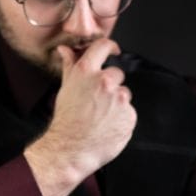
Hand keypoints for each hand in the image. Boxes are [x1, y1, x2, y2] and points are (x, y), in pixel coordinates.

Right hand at [24, 39, 136, 195]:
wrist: (71, 149)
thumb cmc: (66, 121)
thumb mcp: (65, 89)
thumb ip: (69, 66)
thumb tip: (65, 50)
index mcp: (86, 72)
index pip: (103, 47)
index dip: (109, 47)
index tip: (113, 50)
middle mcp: (105, 82)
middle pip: (117, 74)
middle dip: (110, 85)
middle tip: (97, 101)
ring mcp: (119, 98)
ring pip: (124, 94)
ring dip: (116, 102)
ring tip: (101, 116)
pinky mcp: (129, 115)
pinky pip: (129, 112)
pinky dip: (121, 118)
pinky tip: (108, 125)